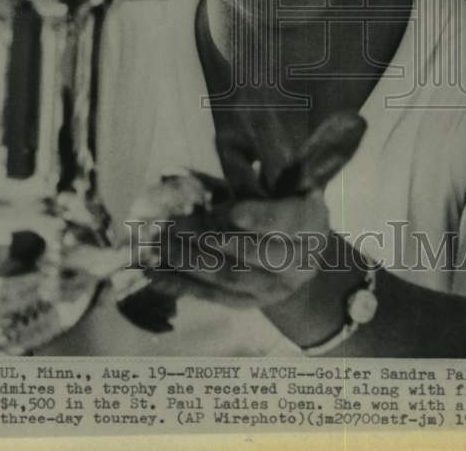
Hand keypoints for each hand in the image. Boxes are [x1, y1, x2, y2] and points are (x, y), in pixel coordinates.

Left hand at [149, 190, 331, 310]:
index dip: (261, 218)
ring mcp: (277, 288)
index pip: (289, 221)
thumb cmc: (283, 198)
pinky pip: (216, 298)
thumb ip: (249, 177)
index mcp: (311, 221)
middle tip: (168, 226)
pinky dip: (184, 286)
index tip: (231, 213)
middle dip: (205, 238)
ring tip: (154, 249)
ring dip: (187, 262)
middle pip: (251, 253)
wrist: (302, 246)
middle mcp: (300, 261)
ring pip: (229, 278)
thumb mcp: (279, 183)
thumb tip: (201, 161)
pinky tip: (156, 276)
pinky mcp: (255, 303)